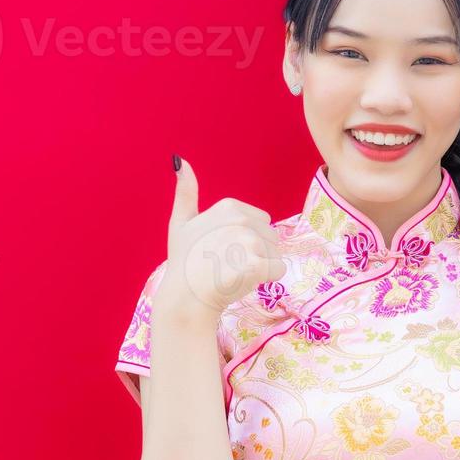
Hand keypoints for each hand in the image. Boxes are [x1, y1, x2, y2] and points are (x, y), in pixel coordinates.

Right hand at [156, 157, 286, 323]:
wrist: (185, 298)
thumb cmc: (184, 262)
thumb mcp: (181, 222)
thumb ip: (185, 192)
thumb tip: (180, 160)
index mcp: (229, 206)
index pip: (261, 222)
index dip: (247, 241)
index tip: (222, 250)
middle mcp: (241, 219)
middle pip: (272, 237)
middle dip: (257, 253)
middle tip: (228, 264)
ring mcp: (248, 242)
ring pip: (276, 254)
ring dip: (261, 268)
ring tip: (234, 274)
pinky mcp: (255, 264)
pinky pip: (279, 271)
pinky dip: (266, 281)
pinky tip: (243, 283)